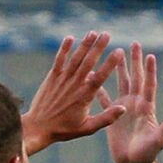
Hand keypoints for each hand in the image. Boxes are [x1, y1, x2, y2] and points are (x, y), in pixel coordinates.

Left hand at [21, 31, 124, 154]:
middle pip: (88, 62)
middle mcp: (74, 85)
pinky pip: (59, 60)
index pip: (100, 76)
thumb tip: (124, 108)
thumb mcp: (87, 128)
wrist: (38, 128)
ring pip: (75, 59)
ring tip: (93, 32)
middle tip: (107, 34)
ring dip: (84, 45)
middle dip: (98, 47)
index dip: (110, 63)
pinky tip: (70, 38)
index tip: (119, 51)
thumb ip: (106, 118)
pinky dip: (64, 49)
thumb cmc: (64, 129)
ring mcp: (62, 79)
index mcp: (85, 96)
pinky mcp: (51, 77)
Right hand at [98, 42, 162, 162]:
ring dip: (119, 69)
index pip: (149, 84)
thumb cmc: (149, 154)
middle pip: (136, 78)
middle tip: (135, 43)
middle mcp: (136, 104)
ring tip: (117, 53)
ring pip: (121, 84)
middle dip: (135, 61)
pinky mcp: (112, 116)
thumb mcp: (160, 138)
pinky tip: (94, 77)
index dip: (149, 70)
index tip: (149, 55)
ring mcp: (124, 109)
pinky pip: (104, 100)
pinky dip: (100, 89)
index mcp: (147, 108)